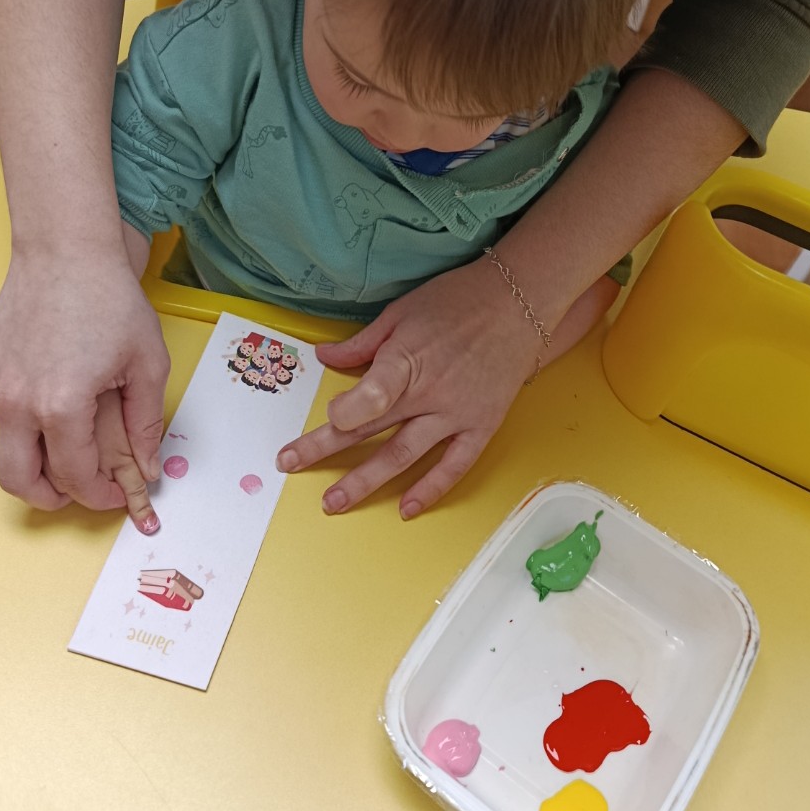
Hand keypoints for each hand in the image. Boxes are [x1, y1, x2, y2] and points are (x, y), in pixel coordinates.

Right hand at [0, 247, 169, 514]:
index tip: (115, 494)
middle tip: (79, 492)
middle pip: (19, 482)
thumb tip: (149, 467)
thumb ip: (146, 423)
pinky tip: (54, 399)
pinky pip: (1, 414)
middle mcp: (17, 403)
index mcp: (61, 407)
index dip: (99, 496)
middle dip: (51, 499)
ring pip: (8, 449)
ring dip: (37, 459)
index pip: (75, 477)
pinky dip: (25, 423)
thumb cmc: (109, 299)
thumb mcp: (146, 364)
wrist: (64, 250)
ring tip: (72, 442)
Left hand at [275, 259, 553, 516]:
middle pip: (371, 429)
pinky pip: (453, 466)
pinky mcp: (480, 427)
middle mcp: (429, 393)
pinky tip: (406, 509)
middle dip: (325, 450)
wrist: (518, 304)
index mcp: (407, 360)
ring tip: (334, 503)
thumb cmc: (457, 301)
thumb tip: (323, 357)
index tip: (328, 419)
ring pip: (403, 455)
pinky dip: (430, 490)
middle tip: (291, 465)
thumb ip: (362, 344)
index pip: (371, 397)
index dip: (345, 412)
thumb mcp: (402, 312)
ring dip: (366, 481)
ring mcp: (455, 414)